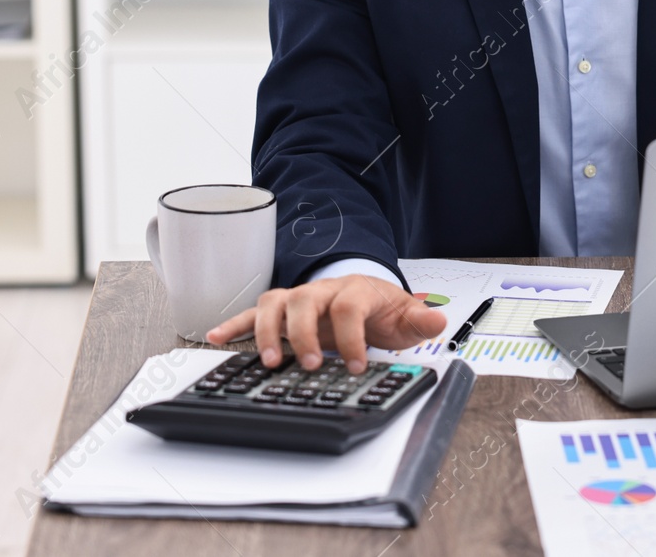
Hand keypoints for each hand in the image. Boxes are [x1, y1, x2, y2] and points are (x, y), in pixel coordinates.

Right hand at [204, 274, 447, 373]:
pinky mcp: (281, 310)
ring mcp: (298, 299)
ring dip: (266, 331)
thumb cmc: (381, 311)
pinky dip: (233, 324)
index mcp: (355, 290)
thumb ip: (421, 320)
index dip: (351, 337)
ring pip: (274, 303)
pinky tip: (217, 338)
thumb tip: (438, 320)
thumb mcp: (405, 318)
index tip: (355, 365)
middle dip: (304, 334)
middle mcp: (322, 291)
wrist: (364, 298)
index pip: (348, 306)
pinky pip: (252, 313)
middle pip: (305, 301)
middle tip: (311, 364)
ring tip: (269, 361)